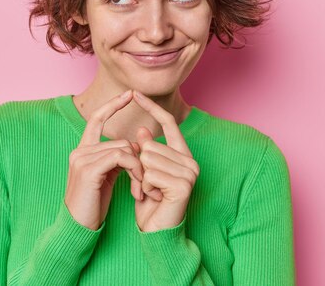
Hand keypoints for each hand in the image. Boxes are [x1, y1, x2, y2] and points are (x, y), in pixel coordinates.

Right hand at [64, 90, 144, 230]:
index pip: (97, 119)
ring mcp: (82, 159)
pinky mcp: (89, 169)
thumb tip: (135, 146)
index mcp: (82, 151)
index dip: (113, 105)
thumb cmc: (92, 206)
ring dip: (139, 169)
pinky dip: (135, 170)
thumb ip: (115, 160)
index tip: (129, 94)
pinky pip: (122, 157)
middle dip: (139, 160)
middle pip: (122, 141)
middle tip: (145, 183)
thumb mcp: (105, 178)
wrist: (77, 227)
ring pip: (124, 148)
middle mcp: (80, 151)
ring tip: (140, 189)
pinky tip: (136, 187)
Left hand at [131, 90, 200, 232]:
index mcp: (182, 154)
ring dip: (141, 178)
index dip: (151, 108)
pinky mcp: (183, 184)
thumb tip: (142, 129)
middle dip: (140, 166)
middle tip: (148, 185)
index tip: (134, 93)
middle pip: (149, 145)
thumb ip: (146, 151)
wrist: (157, 231)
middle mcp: (190, 161)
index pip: (168, 123)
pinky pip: (150, 173)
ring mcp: (189, 172)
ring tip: (151, 191)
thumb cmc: (150, 202)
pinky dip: (145, 186)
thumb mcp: (145, 172)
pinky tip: (154, 197)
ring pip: (147, 158)